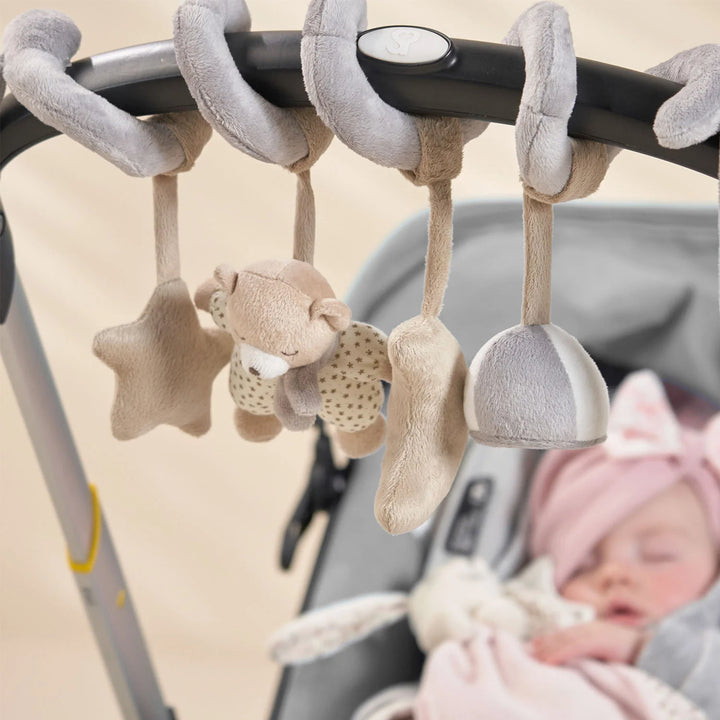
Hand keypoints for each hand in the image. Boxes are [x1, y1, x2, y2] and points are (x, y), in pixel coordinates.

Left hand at [530, 620, 644, 664]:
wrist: (658, 650)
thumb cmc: (635, 653)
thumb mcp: (610, 651)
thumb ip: (595, 653)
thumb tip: (583, 664)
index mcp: (592, 630)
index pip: (564, 635)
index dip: (548, 640)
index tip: (532, 647)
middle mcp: (590, 629)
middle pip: (560, 636)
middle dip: (542, 644)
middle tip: (525, 653)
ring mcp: (594, 634)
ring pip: (564, 641)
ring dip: (547, 650)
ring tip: (533, 659)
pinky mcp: (600, 642)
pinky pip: (575, 649)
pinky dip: (559, 654)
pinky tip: (548, 662)